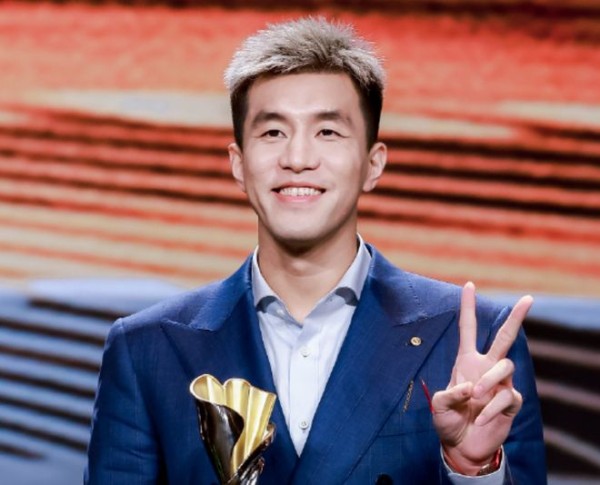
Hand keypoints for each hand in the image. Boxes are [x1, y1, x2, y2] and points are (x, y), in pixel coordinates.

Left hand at [431, 282, 532, 474]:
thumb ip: (449, 394)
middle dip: (516, 318)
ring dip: (489, 380)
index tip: (468, 284)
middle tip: (528, 299)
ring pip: (505, 366)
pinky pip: (507, 396)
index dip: (467, 307)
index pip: (468, 329)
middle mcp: (486, 367)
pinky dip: (493, 407)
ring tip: (475, 397)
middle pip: (505, 337)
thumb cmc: (448, 421)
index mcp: (466, 361)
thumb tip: (471, 387)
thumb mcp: (438, 405)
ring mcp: (500, 384)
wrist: (462, 446)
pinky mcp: (510, 402)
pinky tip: (483, 418)